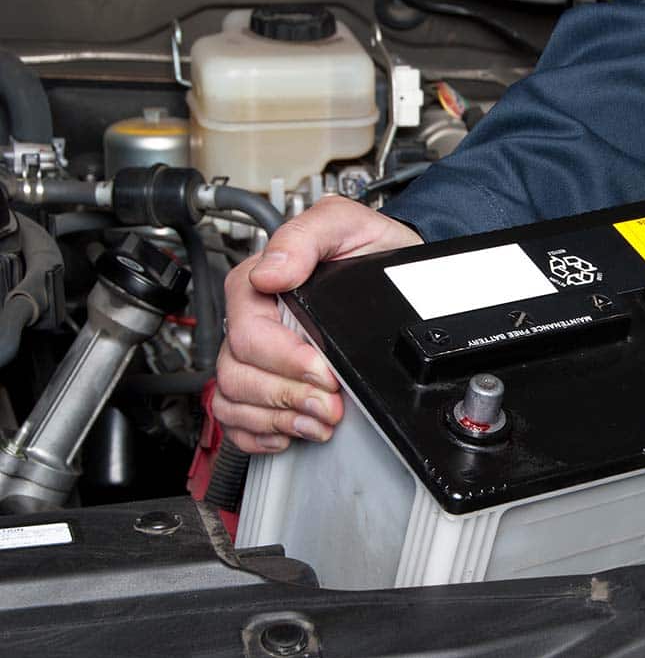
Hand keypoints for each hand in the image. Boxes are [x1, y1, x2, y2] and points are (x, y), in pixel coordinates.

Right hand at [214, 197, 422, 452]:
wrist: (398, 273)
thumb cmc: (371, 248)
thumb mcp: (347, 224)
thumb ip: (307, 236)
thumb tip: (272, 272)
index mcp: (260, 282)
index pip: (247, 333)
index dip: (285, 359)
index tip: (324, 371)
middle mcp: (254, 320)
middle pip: (237, 373)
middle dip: (287, 395)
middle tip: (330, 403)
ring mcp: (257, 355)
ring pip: (233, 399)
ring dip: (278, 418)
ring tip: (320, 419)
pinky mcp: (267, 382)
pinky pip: (237, 420)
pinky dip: (260, 433)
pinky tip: (292, 428)